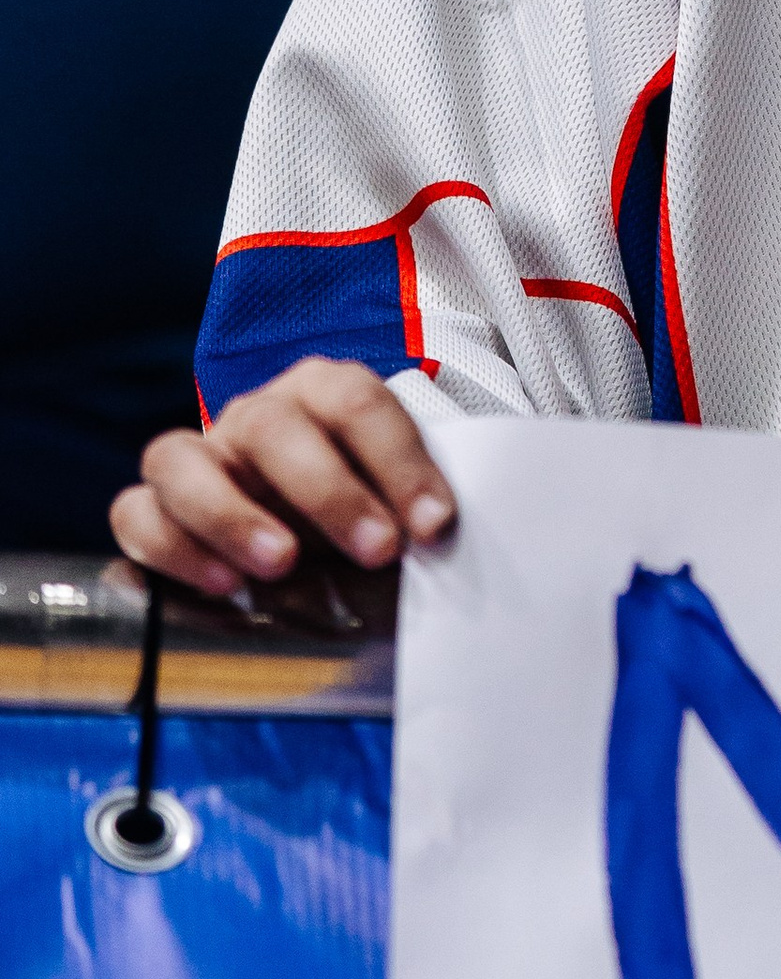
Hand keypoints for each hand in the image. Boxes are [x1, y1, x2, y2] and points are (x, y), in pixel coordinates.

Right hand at [108, 357, 454, 599]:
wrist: (315, 532)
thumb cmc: (364, 508)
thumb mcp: (397, 500)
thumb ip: (415, 509)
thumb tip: (445, 541)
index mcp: (323, 394)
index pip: (357, 403)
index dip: (400, 461)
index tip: (435, 523)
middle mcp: (256, 416)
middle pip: (273, 426)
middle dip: (329, 491)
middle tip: (377, 549)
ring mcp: (200, 457)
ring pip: (179, 459)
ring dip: (231, 514)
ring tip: (280, 564)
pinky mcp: (157, 505)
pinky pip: (136, 513)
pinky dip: (172, 548)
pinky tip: (223, 585)